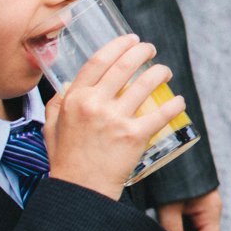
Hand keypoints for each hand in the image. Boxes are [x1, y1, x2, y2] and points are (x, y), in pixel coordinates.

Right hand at [43, 35, 186, 199]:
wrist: (80, 192)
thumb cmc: (66, 161)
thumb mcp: (51, 128)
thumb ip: (58, 103)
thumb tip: (67, 85)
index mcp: (74, 99)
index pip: (98, 61)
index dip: (118, 45)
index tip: (131, 39)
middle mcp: (94, 104)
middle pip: (125, 65)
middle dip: (143, 51)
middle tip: (151, 50)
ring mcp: (115, 119)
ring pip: (147, 83)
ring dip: (161, 72)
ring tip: (165, 72)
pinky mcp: (135, 135)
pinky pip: (162, 113)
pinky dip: (175, 104)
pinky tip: (179, 101)